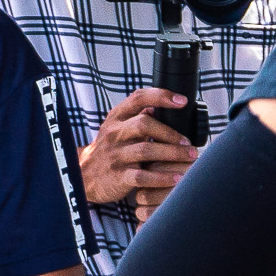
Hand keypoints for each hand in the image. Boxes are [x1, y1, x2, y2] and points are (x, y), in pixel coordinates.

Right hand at [81, 89, 195, 213]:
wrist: (84, 175)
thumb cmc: (109, 149)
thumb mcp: (117, 127)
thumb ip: (136, 116)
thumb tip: (158, 104)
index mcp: (117, 117)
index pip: (138, 98)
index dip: (161, 96)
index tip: (182, 101)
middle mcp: (114, 133)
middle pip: (144, 124)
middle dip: (170, 133)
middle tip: (189, 143)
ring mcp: (115, 155)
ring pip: (146, 150)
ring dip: (172, 154)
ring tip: (190, 159)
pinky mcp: (117, 176)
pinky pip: (142, 177)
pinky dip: (161, 178)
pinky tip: (176, 179)